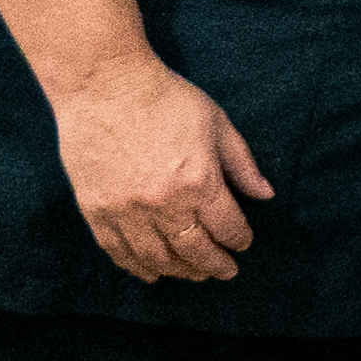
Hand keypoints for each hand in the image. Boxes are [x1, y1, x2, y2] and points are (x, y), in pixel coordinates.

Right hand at [55, 53, 269, 283]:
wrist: (105, 86)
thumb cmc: (166, 98)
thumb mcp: (217, 124)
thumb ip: (242, 164)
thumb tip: (266, 195)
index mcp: (198, 182)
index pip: (227, 227)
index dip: (239, 240)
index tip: (243, 245)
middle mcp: (162, 204)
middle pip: (194, 250)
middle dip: (214, 265)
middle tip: (224, 272)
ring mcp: (125, 210)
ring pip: (156, 258)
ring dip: (178, 271)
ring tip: (192, 274)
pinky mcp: (95, 209)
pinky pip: (117, 250)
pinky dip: (135, 266)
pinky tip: (150, 272)